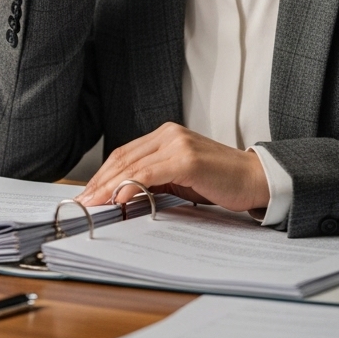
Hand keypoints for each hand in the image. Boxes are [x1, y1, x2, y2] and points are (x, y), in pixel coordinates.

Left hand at [77, 122, 271, 214]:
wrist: (255, 179)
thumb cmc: (220, 181)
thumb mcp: (181, 178)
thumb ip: (156, 180)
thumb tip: (123, 197)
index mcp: (166, 135)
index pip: (125, 154)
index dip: (103, 174)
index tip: (88, 193)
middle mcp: (169, 134)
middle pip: (123, 158)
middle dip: (100, 181)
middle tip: (83, 202)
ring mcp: (178, 144)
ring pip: (133, 165)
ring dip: (109, 187)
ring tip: (94, 203)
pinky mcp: (187, 159)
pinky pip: (150, 174)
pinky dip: (130, 186)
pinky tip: (118, 199)